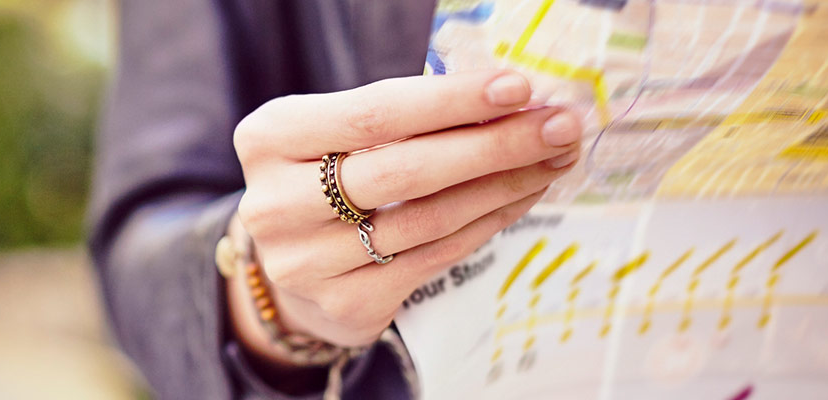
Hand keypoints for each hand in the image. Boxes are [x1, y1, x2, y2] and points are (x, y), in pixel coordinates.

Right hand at [229, 70, 581, 355]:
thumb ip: (403, 116)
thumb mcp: (338, 133)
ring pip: (426, 218)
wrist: (292, 260)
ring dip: (501, 186)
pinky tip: (518, 198)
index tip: (517, 88)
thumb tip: (509, 101)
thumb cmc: (327, 176)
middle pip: (403, 170)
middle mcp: (275, 202)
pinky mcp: (344, 301)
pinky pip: (433, 257)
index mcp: (270, 138)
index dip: (451, 101)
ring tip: (550, 161)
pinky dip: (485, 224)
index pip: (373, 114)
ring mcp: (306, 260)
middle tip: (556, 128)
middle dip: (492, 145)